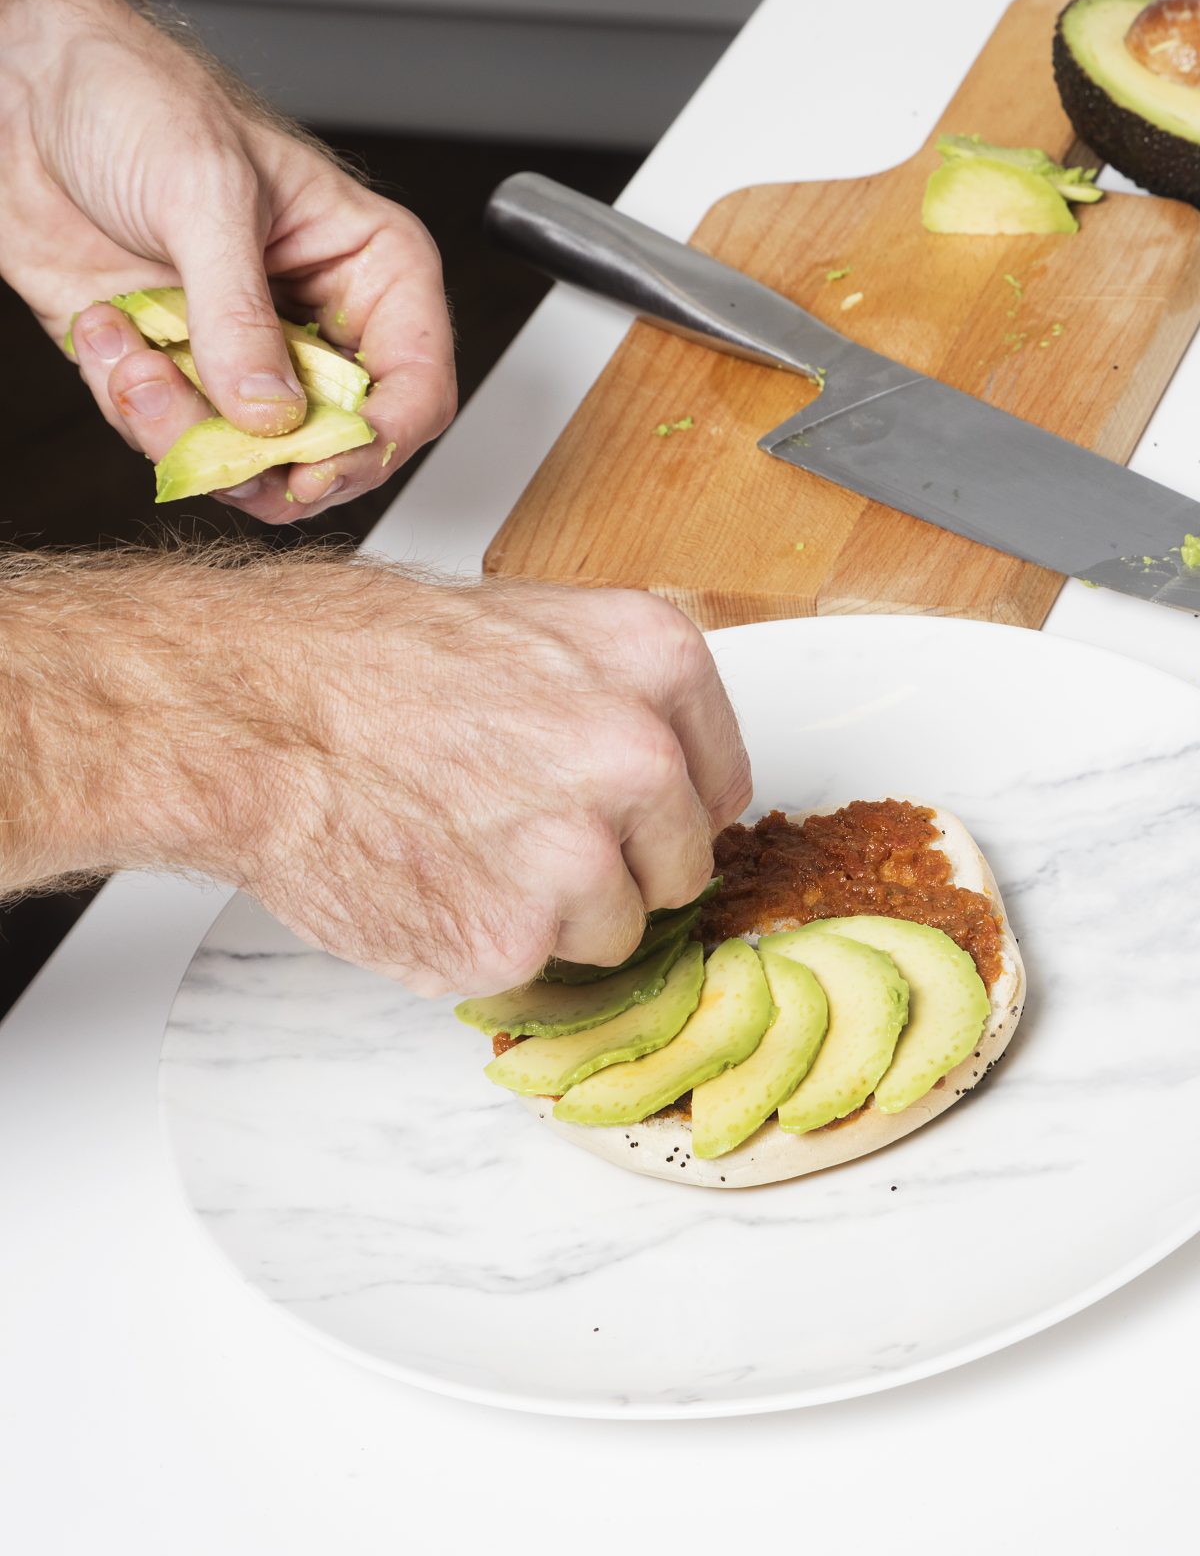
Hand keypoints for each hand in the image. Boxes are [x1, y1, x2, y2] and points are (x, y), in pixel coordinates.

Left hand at [0, 0, 454, 520]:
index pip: (416, 387)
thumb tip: (272, 415)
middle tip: (206, 432)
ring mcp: (244, 354)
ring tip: (132, 355)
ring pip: (247, 460)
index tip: (314, 464)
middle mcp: (317, 321)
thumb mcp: (203, 193)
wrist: (22, 89)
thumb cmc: (135, 95)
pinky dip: (127, 404)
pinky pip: (171, 439)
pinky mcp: (176, 372)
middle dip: (260, 456)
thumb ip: (240, 315)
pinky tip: (104, 327)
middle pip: (333, 448)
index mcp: (369, 267)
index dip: (375, 443)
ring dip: (176, 428)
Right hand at [208, 574, 752, 994]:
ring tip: (462, 846)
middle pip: (681, 865)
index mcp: (652, 660)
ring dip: (552, 914)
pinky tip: (431, 878)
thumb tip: (661, 767)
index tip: (624, 815)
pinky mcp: (513, 938)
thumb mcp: (524, 625)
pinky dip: (485, 943)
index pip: (722, 783)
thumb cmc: (358, 659)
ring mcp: (579, 855)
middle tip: (522, 831)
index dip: (666, 809)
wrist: (251, 715)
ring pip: (616, 931)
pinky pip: (534, 968)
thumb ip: (612, 695)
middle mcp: (637, 757)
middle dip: (617, 866)